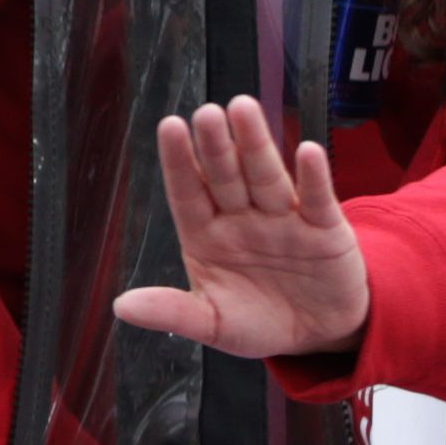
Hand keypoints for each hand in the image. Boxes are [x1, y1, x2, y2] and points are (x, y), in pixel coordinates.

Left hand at [111, 97, 370, 359]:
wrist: (319, 335)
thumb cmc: (259, 322)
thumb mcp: (213, 323)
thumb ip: (172, 313)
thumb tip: (121, 308)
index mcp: (208, 234)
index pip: (188, 193)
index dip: (179, 161)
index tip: (169, 127)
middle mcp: (243, 217)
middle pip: (226, 176)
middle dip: (215, 146)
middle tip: (206, 113)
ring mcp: (283, 219)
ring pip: (266, 176)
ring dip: (256, 144)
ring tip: (243, 109)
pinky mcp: (325, 229)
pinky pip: (316, 199)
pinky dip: (314, 177)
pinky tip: (308, 151)